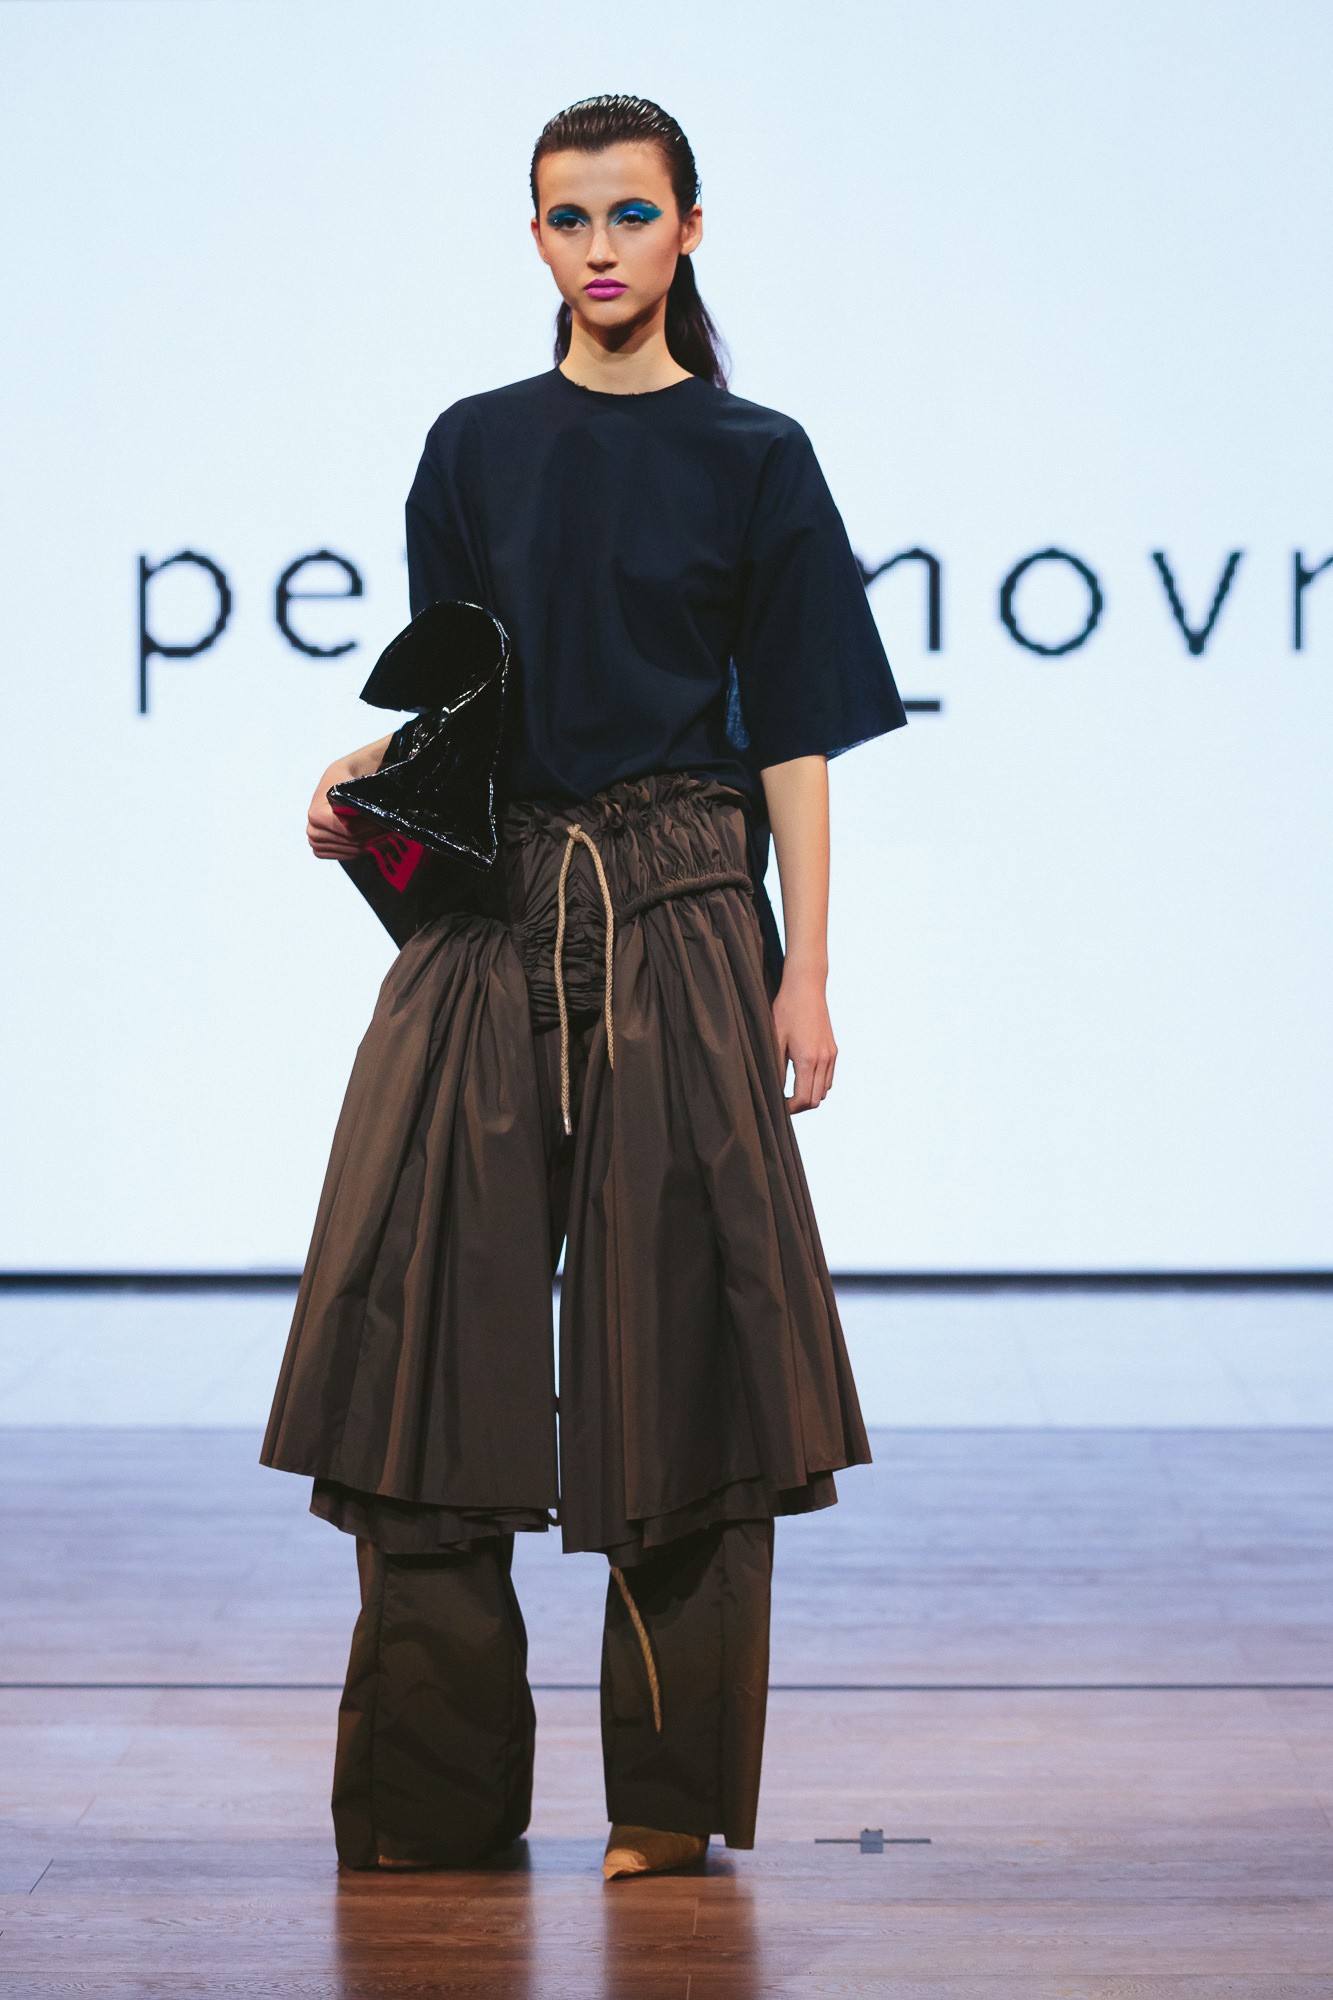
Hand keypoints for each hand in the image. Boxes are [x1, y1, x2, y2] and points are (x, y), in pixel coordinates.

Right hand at [306, 757, 377, 860]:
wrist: (333, 784)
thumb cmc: (342, 783)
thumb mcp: (350, 787)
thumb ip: (358, 802)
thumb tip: (371, 814)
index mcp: (317, 815)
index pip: (350, 830)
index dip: (369, 826)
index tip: (379, 818)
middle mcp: (312, 830)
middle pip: (352, 842)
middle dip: (370, 833)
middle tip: (379, 823)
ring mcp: (314, 842)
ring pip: (351, 850)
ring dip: (366, 841)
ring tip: (372, 828)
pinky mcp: (319, 850)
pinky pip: (345, 856)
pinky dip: (357, 848)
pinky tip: (362, 836)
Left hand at [772, 966, 836, 1112]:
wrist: (807, 987)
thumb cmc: (786, 1009)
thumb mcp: (775, 1038)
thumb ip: (776, 1067)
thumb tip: (774, 1090)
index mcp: (807, 1059)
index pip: (804, 1099)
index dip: (790, 1108)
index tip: (777, 1106)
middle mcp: (824, 1060)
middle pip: (816, 1099)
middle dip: (800, 1105)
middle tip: (783, 1102)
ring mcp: (831, 1055)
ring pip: (825, 1090)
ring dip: (810, 1095)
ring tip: (791, 1091)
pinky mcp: (833, 1049)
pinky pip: (829, 1077)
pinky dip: (818, 1084)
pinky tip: (803, 1077)